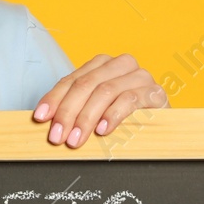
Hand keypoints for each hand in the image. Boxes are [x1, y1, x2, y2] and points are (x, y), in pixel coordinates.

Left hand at [31, 53, 167, 147]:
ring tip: (76, 139)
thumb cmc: (124, 116)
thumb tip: (45, 121)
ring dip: (86, 118)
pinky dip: (112, 115)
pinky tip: (102, 130)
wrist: (163, 123)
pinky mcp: (155, 92)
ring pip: (105, 91)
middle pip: (85, 85)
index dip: (53, 99)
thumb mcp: (95, 110)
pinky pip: (129, 99)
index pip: (71, 80)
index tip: (40, 118)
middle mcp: (120, 64)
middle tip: (58, 137)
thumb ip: (75, 108)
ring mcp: (139, 76)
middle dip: (67, 112)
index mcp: (101, 64)